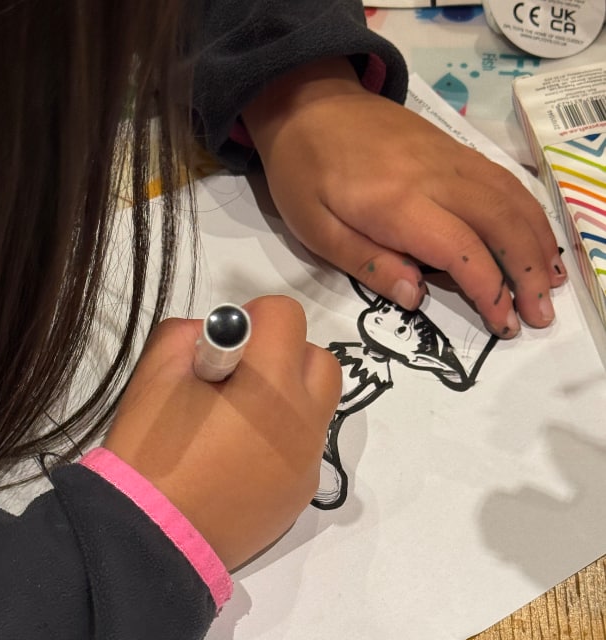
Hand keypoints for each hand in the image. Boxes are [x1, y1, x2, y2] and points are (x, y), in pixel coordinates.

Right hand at [104, 296, 341, 569]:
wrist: (150, 538)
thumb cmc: (148, 453)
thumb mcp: (155, 374)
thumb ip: (190, 334)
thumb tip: (222, 335)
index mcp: (272, 386)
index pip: (288, 316)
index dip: (254, 317)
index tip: (224, 343)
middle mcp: (305, 423)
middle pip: (319, 361)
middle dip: (284, 355)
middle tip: (238, 379)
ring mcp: (307, 464)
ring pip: (316, 408)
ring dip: (287, 398)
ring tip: (237, 422)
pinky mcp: (301, 496)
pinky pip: (303, 450)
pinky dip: (279, 442)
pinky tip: (237, 463)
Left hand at [243, 58, 565, 338]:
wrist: (309, 102)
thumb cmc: (303, 173)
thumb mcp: (316, 229)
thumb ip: (367, 263)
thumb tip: (416, 297)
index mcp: (397, 204)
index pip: (462, 250)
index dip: (489, 290)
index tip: (503, 322)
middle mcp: (436, 176)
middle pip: (501, 224)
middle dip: (528, 272)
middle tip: (539, 314)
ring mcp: (451, 158)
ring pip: (511, 199)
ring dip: (538, 242)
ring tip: (550, 282)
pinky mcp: (455, 148)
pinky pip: (503, 180)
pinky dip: (527, 211)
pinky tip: (535, 236)